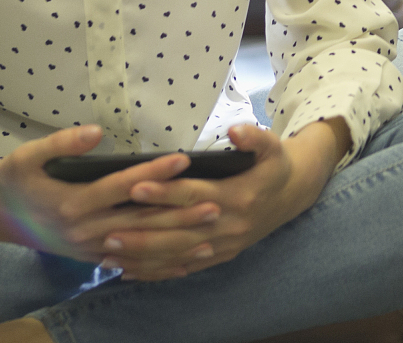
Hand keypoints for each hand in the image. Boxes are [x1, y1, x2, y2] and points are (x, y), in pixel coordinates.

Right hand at [0, 125, 225, 278]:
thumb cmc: (13, 179)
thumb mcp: (29, 155)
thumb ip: (63, 143)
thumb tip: (97, 131)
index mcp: (74, 202)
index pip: (123, 186)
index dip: (154, 173)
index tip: (184, 160)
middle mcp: (85, 230)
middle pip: (140, 222)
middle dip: (179, 215)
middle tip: (214, 205)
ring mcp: (89, 248)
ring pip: (140, 249)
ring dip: (176, 245)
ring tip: (209, 237)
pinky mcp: (90, 258)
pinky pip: (130, 264)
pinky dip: (157, 266)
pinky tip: (182, 264)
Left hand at [110, 120, 342, 279]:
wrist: (295, 194)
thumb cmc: (275, 165)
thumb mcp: (273, 145)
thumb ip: (254, 137)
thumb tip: (235, 130)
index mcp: (237, 195)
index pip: (193, 194)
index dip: (164, 192)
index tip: (135, 187)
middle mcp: (227, 225)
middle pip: (178, 231)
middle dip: (142, 232)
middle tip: (107, 231)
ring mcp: (223, 244)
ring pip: (177, 254)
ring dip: (142, 256)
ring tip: (108, 254)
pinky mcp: (219, 256)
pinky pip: (184, 267)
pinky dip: (156, 271)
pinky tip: (129, 272)